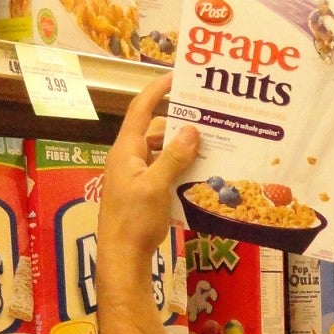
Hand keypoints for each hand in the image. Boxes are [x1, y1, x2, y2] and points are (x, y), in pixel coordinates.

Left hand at [99, 75, 199, 305]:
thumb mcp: (156, 186)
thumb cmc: (133, 221)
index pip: (140, 109)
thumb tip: (192, 129)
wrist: (122, 256)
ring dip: (183, 148)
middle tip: (207, 117)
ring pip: (162, 152)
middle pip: (155, 130)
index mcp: (126, 150)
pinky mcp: (144, 192)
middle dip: (180, 123)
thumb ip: (174, 157)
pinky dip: (181, 168)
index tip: (177, 77)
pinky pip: (164, 170)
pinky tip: (201, 172)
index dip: (157, 90)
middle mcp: (129, 158)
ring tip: (211, 144)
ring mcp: (136, 176)